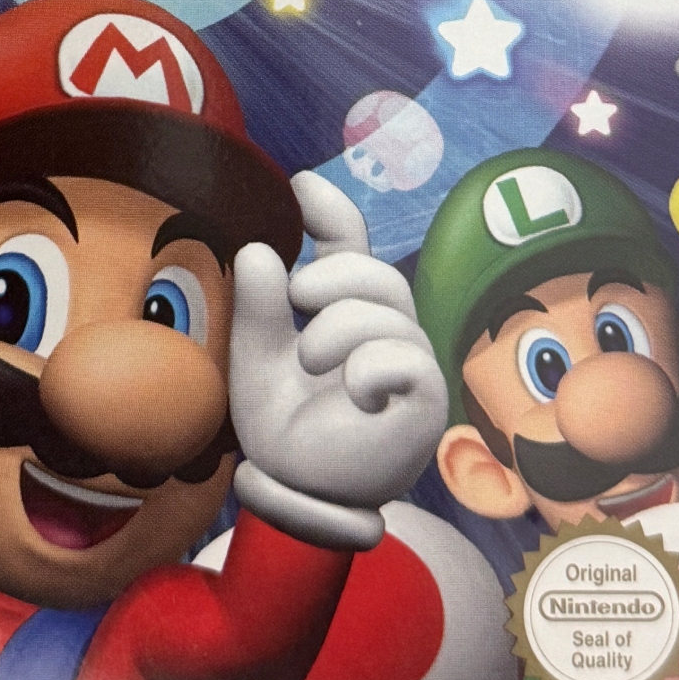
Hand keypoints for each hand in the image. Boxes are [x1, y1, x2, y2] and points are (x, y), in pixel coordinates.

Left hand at [229, 175, 447, 549]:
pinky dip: (373, 368)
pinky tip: (355, 390)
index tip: (299, 184)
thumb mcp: (255, 362)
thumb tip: (259, 250)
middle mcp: (384, 330)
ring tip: (308, 362)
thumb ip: (257, 309)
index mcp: (343, 311)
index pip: (349, 247)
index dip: (331, 210)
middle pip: (374, 272)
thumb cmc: (285, 428)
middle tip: (297, 303)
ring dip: (335, 330)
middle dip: (329, 276)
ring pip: (385, 312)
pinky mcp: (423, 401)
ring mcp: (410, 363)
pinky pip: (407, 360)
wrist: (299, 495)